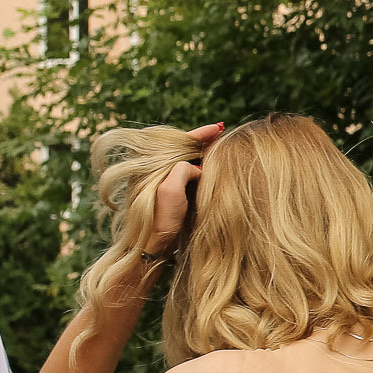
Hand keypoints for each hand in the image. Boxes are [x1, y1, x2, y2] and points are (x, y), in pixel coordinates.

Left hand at [144, 122, 225, 259]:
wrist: (152, 245)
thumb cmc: (159, 219)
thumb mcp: (171, 189)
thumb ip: (184, 169)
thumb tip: (196, 168)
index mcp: (151, 166)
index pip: (179, 142)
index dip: (200, 134)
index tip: (219, 127)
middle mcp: (154, 171)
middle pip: (183, 149)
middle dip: (202, 141)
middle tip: (221, 132)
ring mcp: (161, 182)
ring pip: (185, 161)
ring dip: (202, 154)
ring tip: (219, 145)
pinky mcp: (168, 192)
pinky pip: (185, 173)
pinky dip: (199, 167)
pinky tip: (211, 167)